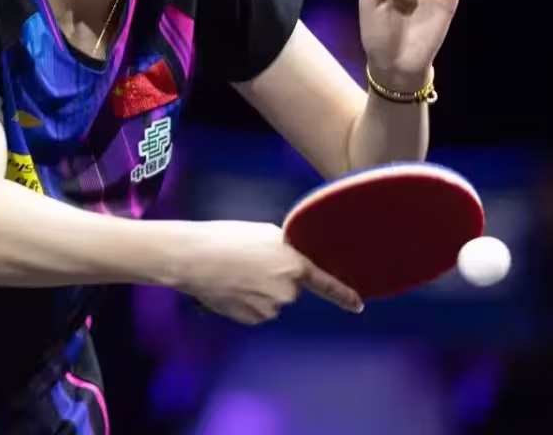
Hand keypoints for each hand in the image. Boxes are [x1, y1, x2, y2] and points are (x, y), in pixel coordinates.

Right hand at [176, 221, 362, 323]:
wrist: (193, 258)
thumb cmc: (228, 237)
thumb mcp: (265, 233)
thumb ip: (286, 250)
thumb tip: (290, 262)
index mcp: (293, 265)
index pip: (325, 284)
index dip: (344, 295)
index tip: (358, 306)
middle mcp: (286, 292)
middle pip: (291, 288)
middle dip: (277, 278)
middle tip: (252, 262)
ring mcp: (268, 309)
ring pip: (273, 301)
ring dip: (261, 291)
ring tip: (236, 273)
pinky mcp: (251, 319)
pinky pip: (258, 310)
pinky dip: (248, 302)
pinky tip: (231, 287)